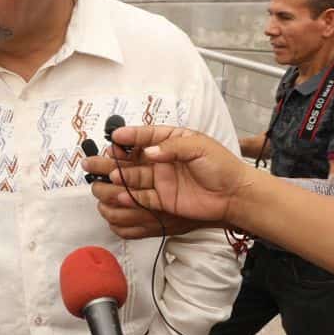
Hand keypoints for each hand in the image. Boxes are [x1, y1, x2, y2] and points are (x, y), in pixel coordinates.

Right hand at [82, 125, 253, 234]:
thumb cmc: (222, 166)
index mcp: (172, 141)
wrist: (234, 194)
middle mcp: (163, 160)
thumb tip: (150, 151)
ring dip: (119, 178)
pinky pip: (142, 197)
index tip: (115, 137)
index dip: (130, 136)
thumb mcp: (199, 147)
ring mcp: (161, 180)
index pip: (146, 136)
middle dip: (115, 158)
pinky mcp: (163, 199)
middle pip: (133, 158)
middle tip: (99, 159)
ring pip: (134, 178)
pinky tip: (121, 195)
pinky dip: (131, 196)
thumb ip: (173, 148)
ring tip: (107, 178)